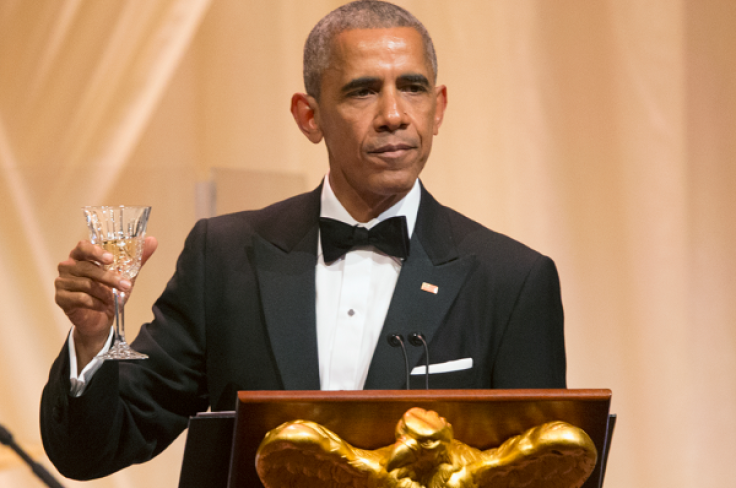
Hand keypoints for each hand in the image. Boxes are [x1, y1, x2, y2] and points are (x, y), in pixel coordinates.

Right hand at [55, 236, 157, 367]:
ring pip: (86, 284)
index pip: (82, 247)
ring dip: (105, 293)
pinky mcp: (60, 298)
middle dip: (109, 277)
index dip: (95, 251)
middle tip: (126, 285)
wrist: (101, 319)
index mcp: (81, 256)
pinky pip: (80, 298)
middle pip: (87, 267)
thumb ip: (137, 258)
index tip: (110, 259)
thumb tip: (153, 240)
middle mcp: (68, 266)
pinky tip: (104, 306)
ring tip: (115, 299)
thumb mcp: (126, 275)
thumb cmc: (110, 292)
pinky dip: (96, 303)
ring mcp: (62, 282)